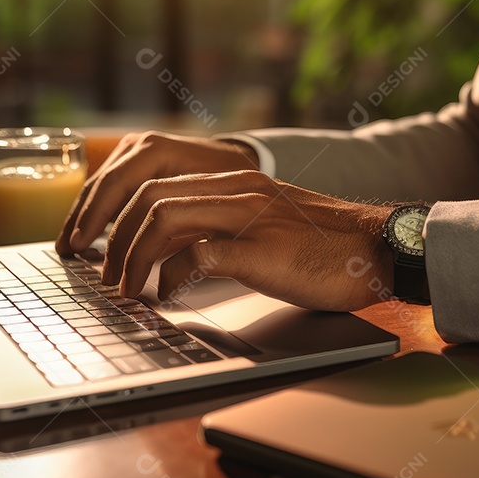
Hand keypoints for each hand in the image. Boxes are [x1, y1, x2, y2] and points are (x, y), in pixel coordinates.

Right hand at [56, 131, 258, 255]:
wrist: (236, 161)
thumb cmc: (229, 185)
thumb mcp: (210, 207)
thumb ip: (178, 230)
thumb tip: (149, 261)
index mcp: (156, 152)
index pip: (116, 186)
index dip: (97, 219)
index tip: (82, 246)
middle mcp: (139, 146)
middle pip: (100, 186)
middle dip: (82, 222)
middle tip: (68, 254)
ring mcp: (132, 150)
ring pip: (97, 186)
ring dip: (81, 218)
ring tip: (66, 248)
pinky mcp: (130, 161)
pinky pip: (105, 187)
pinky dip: (93, 211)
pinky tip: (83, 235)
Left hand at [100, 169, 394, 311]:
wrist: (379, 249)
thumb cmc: (321, 247)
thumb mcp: (261, 225)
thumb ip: (217, 227)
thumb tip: (166, 256)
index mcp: (232, 180)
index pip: (152, 182)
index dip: (115, 215)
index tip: (99, 249)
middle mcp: (235, 188)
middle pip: (146, 196)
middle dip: (112, 238)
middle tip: (103, 275)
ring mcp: (248, 215)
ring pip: (162, 218)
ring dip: (132, 258)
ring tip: (124, 289)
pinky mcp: (262, 249)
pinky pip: (198, 256)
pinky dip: (171, 279)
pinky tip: (168, 297)